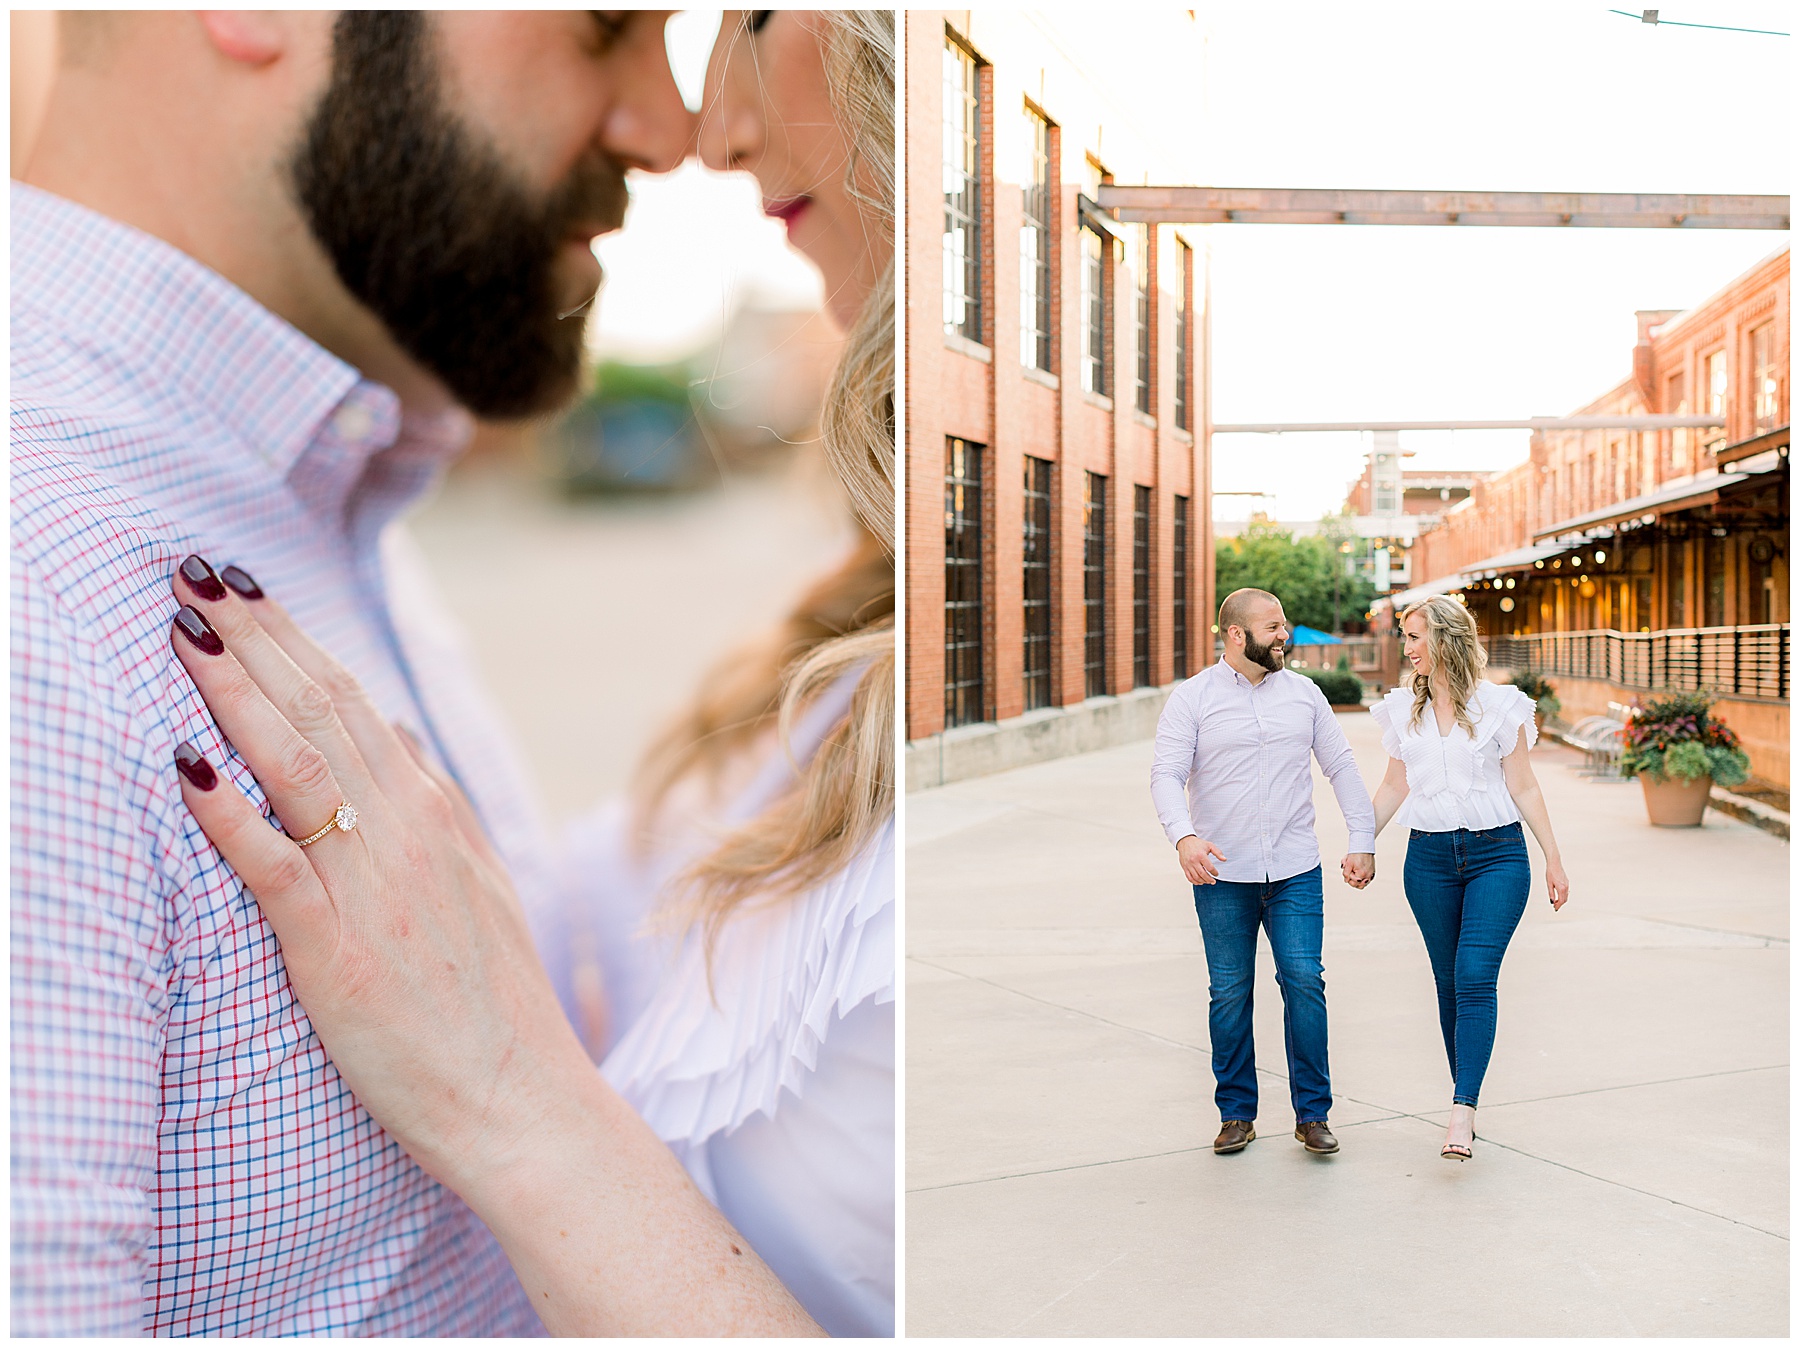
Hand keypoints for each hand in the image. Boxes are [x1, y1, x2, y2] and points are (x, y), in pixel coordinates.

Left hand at [168, 565, 592, 1185]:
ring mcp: (375, 888)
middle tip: (194, 571)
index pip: (352, 703)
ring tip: (187, 630)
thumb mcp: (477, 881)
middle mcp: (408, 833)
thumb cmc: (489, 1002)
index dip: (292, 641)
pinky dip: (231, 813)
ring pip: (299, 765)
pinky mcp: (338, 951)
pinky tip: (190, 767)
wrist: (519, 1097)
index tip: (244, 591)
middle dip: (256, 637)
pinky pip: (277, 868)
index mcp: (435, 816)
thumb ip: (433, 804)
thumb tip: (393, 729)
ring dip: (238, 692)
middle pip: (321, 711)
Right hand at [1178, 835, 1226, 884]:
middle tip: (1213, 881)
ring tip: (1208, 882)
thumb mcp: (1209, 845)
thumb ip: (1218, 852)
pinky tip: (1200, 882)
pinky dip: (1195, 882)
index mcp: (1201, 855)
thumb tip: (1224, 859)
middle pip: (1202, 874)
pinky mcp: (1184, 867)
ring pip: (1196, 877)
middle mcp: (1194, 861)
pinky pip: (1189, 877)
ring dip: (1203, 881)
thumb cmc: (1198, 844)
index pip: (1209, 867)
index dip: (1214, 872)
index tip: (1216, 874)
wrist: (1185, 841)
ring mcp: (1188, 865)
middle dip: (1209, 879)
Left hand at [1340, 852, 1374, 887]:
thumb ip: (1346, 874)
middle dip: (1353, 880)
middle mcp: (1368, 875)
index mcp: (1362, 874)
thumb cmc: (1356, 854)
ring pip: (1364, 884)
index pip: (1353, 883)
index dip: (1348, 878)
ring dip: (1358, 880)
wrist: (1363, 847)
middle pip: (1359, 886)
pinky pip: (1368, 879)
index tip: (1348, 871)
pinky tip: (1359, 872)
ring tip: (1354, 872)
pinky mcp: (1373, 872)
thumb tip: (1346, 881)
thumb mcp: (1348, 863)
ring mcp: (1371, 874)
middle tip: (1351, 872)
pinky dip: (1363, 878)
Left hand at [1545, 856, 1569, 909]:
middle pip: (1564, 899)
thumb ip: (1551, 893)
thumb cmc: (1550, 872)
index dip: (1558, 906)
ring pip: (1566, 896)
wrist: (1555, 864)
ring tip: (1555, 902)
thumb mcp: (1549, 884)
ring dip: (1561, 900)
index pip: (1561, 901)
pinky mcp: (1567, 882)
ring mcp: (1567, 884)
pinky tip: (1558, 895)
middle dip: (1560, 904)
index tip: (1555, 909)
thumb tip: (1551, 901)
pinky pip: (1566, 891)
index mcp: (1561, 888)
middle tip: (1555, 907)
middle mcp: (1566, 887)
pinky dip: (1563, 895)